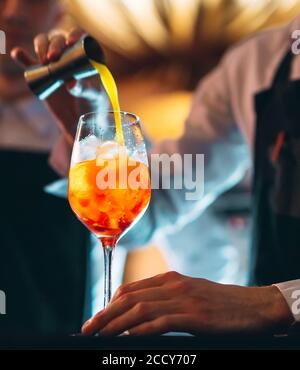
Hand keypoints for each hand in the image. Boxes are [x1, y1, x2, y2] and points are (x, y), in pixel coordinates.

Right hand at [10, 28, 91, 143]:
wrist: (79, 118)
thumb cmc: (92, 104)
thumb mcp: (92, 96)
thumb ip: (84, 89)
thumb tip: (71, 84)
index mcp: (85, 54)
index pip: (79, 37)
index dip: (74, 34)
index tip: (70, 41)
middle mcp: (68, 53)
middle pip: (59, 39)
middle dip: (54, 44)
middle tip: (53, 58)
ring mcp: (53, 62)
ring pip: (44, 44)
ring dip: (41, 46)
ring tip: (43, 61)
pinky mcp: (40, 72)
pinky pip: (28, 61)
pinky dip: (21, 56)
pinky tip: (18, 54)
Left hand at [82, 271, 293, 335]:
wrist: (253, 306)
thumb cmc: (220, 304)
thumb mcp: (190, 296)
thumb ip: (167, 301)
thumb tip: (141, 316)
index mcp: (170, 279)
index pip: (131, 289)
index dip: (109, 304)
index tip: (97, 318)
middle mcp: (173, 285)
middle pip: (130, 298)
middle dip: (105, 314)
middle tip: (87, 329)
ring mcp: (183, 299)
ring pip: (140, 309)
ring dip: (115, 324)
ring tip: (99, 336)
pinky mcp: (195, 316)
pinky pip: (160, 323)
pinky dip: (140, 331)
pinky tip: (128, 339)